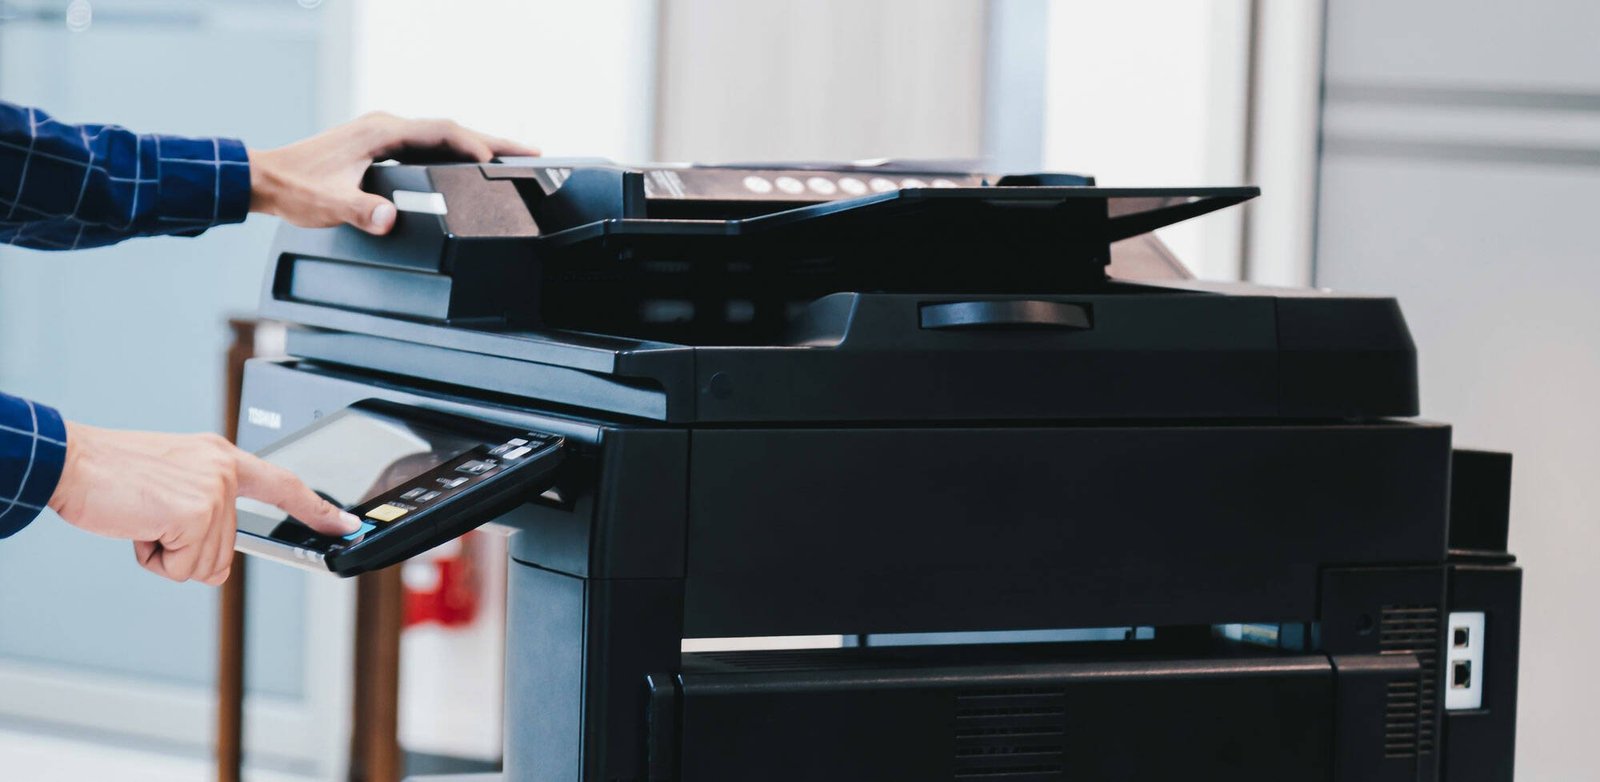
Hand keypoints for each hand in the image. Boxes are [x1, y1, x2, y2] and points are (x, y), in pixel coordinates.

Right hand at [47, 422, 360, 584]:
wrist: (72, 464)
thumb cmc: (111, 475)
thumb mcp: (172, 481)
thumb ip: (204, 507)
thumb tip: (216, 561)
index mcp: (221, 457)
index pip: (283, 484)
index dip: (316, 507)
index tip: (344, 524)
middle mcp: (225, 470)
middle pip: (227, 551)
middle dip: (184, 551)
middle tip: (152, 519)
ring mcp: (216, 492)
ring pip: (204, 565)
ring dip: (165, 555)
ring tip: (143, 519)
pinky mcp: (198, 514)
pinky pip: (182, 569)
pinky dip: (153, 559)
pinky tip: (139, 527)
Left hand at [247, 111, 538, 234]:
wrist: (266, 178)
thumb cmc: (295, 186)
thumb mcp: (331, 203)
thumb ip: (362, 210)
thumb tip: (390, 219)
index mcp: (381, 131)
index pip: (441, 131)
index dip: (475, 144)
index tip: (500, 159)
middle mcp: (386, 126)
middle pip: (451, 129)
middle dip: (492, 140)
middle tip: (529, 152)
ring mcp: (384, 134)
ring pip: (442, 136)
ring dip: (477, 145)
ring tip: (510, 159)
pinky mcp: (381, 146)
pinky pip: (428, 145)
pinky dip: (455, 153)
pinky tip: (468, 166)